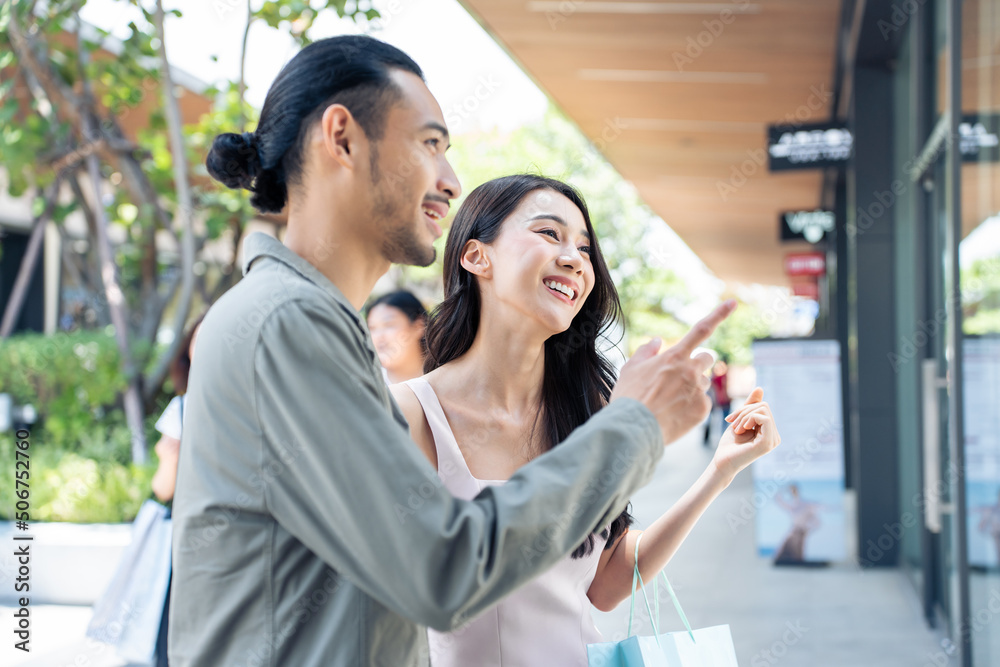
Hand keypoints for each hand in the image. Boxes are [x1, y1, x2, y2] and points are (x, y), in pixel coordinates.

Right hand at [611, 300, 736, 444]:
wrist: (633, 429)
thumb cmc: (629, 398)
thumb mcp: (630, 368)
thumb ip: (646, 351)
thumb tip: (658, 340)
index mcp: (675, 356)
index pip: (701, 329)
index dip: (719, 314)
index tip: (733, 303)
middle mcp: (691, 370)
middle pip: (707, 359)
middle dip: (698, 364)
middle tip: (681, 376)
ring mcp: (699, 390)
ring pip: (704, 383)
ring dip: (693, 386)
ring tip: (671, 400)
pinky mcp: (703, 409)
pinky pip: (703, 403)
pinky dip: (693, 406)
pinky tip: (676, 413)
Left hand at [712, 387, 780, 481]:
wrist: (722, 461)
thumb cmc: (730, 444)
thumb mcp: (740, 420)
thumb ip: (751, 406)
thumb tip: (760, 389)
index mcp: (770, 432)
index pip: (763, 406)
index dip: (745, 408)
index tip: (731, 419)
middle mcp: (775, 436)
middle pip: (763, 406)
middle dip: (744, 411)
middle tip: (732, 424)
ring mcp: (773, 440)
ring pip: (763, 410)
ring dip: (744, 416)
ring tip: (736, 429)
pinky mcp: (768, 443)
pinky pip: (764, 418)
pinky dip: (749, 419)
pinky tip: (741, 430)